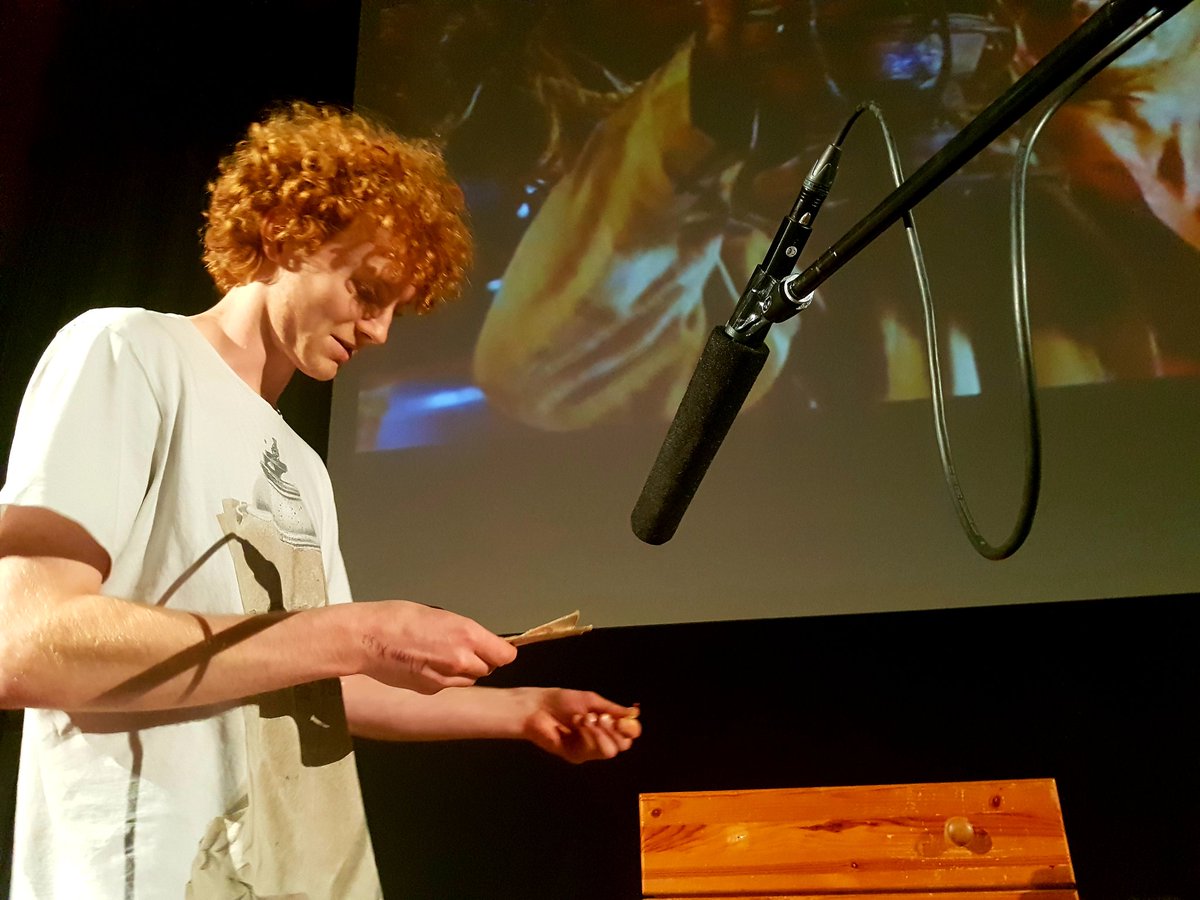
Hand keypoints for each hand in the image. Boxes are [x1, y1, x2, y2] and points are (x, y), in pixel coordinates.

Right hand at [354, 600, 516, 694]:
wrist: (366, 638)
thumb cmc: (397, 618)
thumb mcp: (440, 615)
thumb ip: (464, 632)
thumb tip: (478, 641)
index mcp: (467, 635)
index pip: (505, 655)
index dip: (500, 651)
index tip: (494, 647)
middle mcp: (461, 660)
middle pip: (488, 668)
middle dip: (480, 660)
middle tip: (460, 648)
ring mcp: (445, 679)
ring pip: (469, 680)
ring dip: (463, 671)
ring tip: (439, 655)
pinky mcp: (430, 690)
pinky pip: (448, 686)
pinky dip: (443, 679)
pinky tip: (425, 664)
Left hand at [519, 688, 641, 763]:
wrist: (538, 707)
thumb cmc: (561, 701)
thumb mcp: (591, 701)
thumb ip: (612, 709)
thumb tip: (633, 713)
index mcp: (606, 724)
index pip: (629, 733)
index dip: (631, 728)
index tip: (623, 719)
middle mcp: (599, 738)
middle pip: (623, 745)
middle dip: (615, 730)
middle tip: (602, 717)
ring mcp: (588, 749)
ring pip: (610, 751)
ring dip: (599, 732)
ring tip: (584, 718)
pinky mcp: (575, 756)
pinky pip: (591, 751)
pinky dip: (586, 734)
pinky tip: (576, 722)